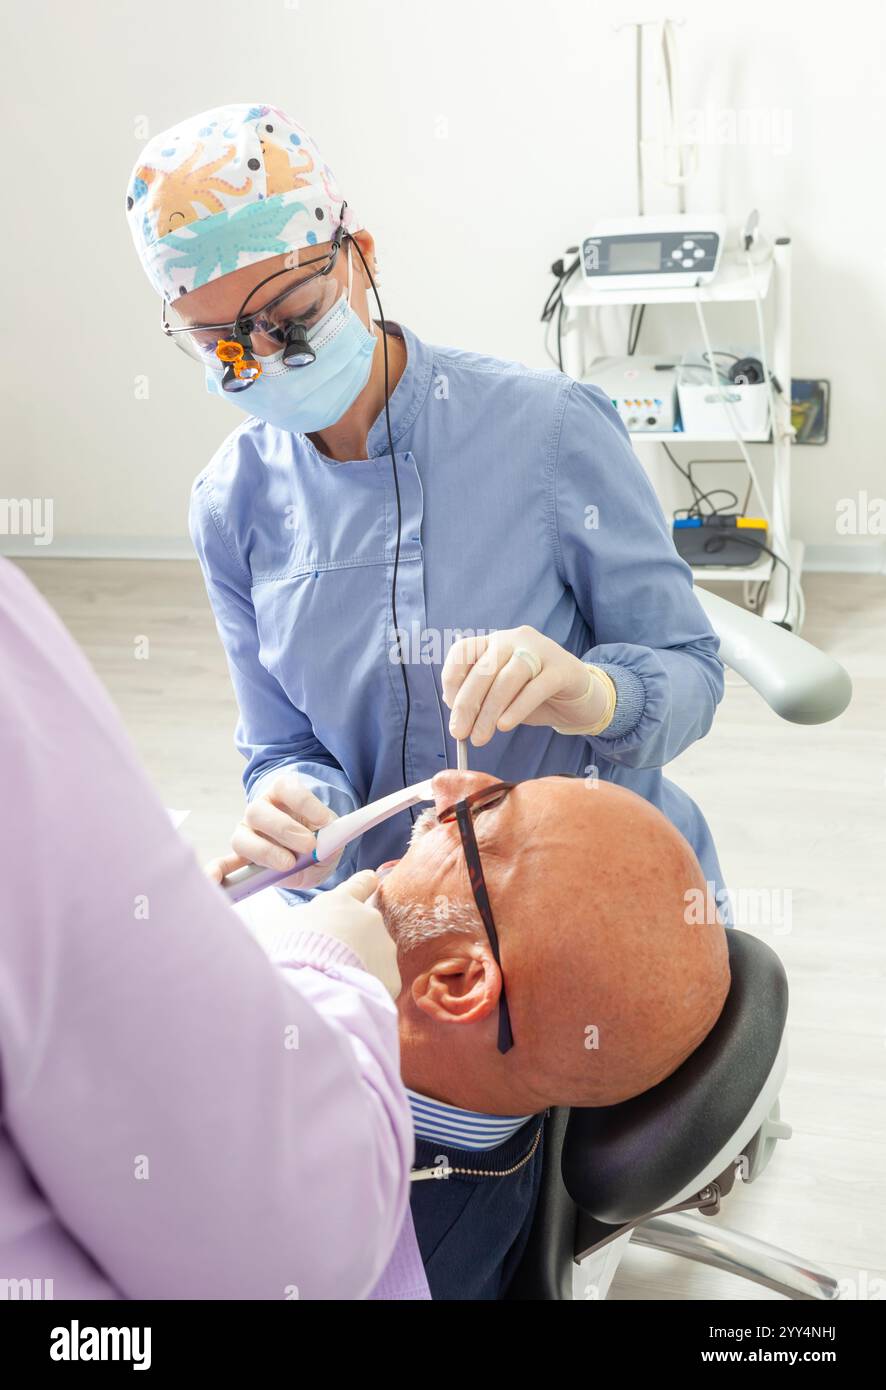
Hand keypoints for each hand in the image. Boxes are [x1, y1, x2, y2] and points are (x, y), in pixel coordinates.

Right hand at [205, 774, 343, 890]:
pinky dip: (217, 871)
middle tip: (309, 845)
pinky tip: (213, 880)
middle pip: (257, 811)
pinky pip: (223, 864)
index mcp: (283, 794)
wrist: (314, 859)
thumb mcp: (333, 837)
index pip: (286, 787)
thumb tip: (325, 844)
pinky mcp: (241, 858)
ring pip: (242, 837)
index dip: (305, 802)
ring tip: (289, 863)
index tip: (324, 821)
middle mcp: (260, 809)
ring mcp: (247, 833)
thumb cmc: (322, 841)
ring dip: (266, 851)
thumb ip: (330, 839)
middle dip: (284, 828)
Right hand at [301, 870, 400, 998]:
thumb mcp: (283, 925)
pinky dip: (366, 986)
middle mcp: (368, 918)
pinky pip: (378, 980)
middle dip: (353, 939)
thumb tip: (300, 924)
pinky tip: (348, 994)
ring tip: (336, 981)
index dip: (364, 883)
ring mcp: (384, 947)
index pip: (360, 884)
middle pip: (364, 925)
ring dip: (359, 964)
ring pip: (373, 954)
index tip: (370, 880)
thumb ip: (299, 920)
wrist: (314, 986)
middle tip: (330, 958)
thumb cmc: (292, 951)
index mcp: (341, 902)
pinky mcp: (391, 975)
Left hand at [442, 626, 614, 742]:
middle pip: (484, 668)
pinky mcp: (563, 669)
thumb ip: (480, 698)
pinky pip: (535, 689)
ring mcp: (541, 650)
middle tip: (460, 733)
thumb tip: (457, 716)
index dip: (451, 679)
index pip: (463, 650)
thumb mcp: (502, 695)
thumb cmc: (534, 697)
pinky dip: (516, 708)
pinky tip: (504, 726)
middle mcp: (516, 639)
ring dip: (489, 712)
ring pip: (507, 679)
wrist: (581, 699)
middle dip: (467, 704)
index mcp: (496, 641)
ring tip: (480, 738)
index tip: (450, 707)